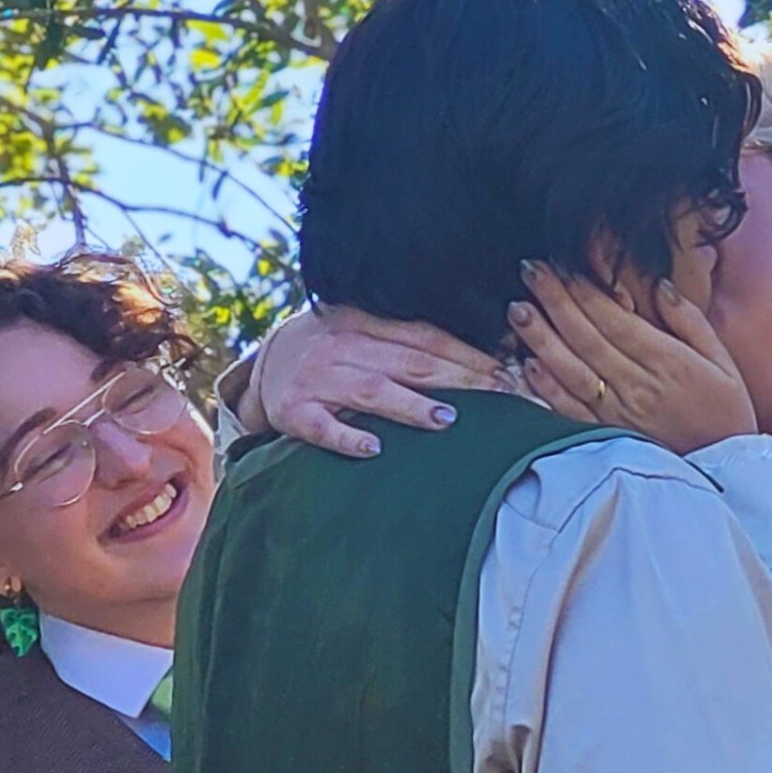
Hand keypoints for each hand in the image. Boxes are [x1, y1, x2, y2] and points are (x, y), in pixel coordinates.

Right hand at [247, 305, 507, 457]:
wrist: (265, 366)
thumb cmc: (334, 355)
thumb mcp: (367, 336)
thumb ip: (411, 345)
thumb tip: (482, 363)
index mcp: (366, 323)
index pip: (426, 338)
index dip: (468, 355)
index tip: (507, 373)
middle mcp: (343, 346)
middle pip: (410, 362)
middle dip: (459, 379)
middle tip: (500, 395)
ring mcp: (318, 379)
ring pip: (372, 390)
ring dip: (410, 406)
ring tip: (447, 419)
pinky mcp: (295, 412)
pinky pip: (323, 427)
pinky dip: (347, 437)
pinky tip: (374, 449)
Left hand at [509, 261, 758, 452]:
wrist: (725, 477)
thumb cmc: (727, 415)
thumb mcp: (723, 362)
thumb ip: (690, 322)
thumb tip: (660, 286)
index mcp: (666, 363)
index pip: (614, 319)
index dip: (584, 290)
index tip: (560, 263)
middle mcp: (638, 388)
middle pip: (587, 338)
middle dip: (555, 300)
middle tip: (530, 269)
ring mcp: (619, 416)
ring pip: (572, 371)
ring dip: (542, 339)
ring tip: (517, 310)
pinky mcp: (609, 439)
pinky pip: (571, 412)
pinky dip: (548, 389)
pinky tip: (530, 364)